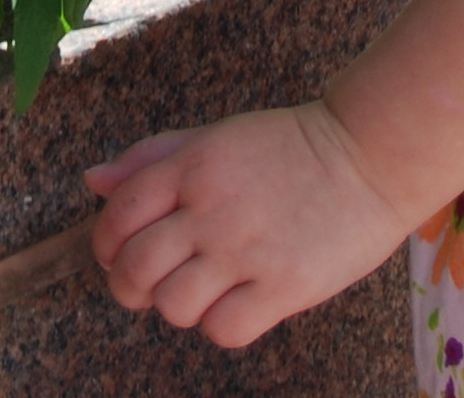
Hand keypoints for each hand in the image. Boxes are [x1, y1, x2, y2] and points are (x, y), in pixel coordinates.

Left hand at [85, 99, 408, 346]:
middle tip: (151, 284)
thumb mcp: (219, 136)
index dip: (107, 245)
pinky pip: (223, 329)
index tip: (120, 254)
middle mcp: (211, 206)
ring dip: (178, 306)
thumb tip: (93, 179)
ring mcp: (247, 248)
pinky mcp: (284, 285)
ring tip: (202, 290)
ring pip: (174, 306)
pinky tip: (238, 302)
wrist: (370, 155)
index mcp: (193, 165)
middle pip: (136, 268)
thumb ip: (154, 157)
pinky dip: (221, 324)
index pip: (118, 215)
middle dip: (130, 287)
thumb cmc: (291, 147)